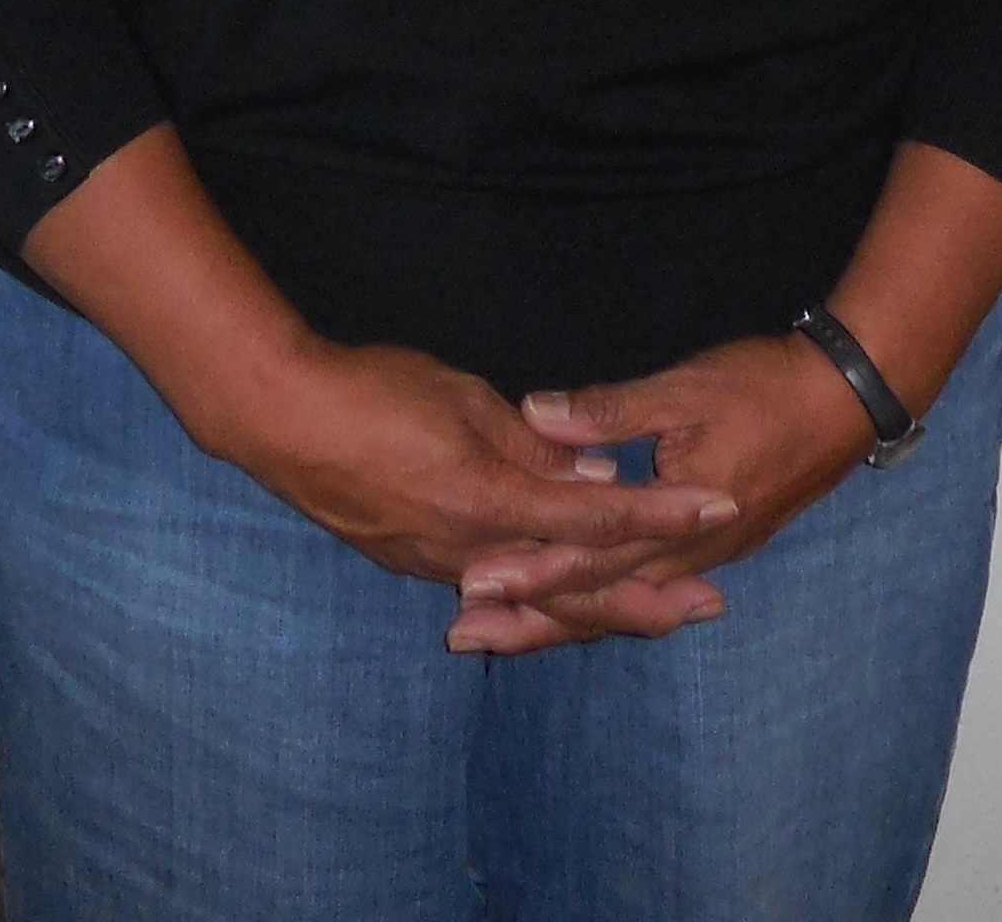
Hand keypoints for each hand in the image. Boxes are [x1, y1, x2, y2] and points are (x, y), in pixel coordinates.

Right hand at [196, 336, 740, 654]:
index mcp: (491, 502)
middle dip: (647, 598)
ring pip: (536, 598)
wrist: (281, 419)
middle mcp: (473, 551)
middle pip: (576, 588)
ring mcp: (440, 566)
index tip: (720, 505)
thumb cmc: (374, 391)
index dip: (664, 512)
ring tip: (656, 609)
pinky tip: (564, 599)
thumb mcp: (466, 401)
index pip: (598, 517)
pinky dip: (541, 598)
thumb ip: (536, 449)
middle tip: (709, 606)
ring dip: (599, 606)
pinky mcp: (415, 563)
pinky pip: (495, 588)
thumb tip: (597, 481)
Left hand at [470, 333, 877, 650]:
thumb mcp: (683, 391)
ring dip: (559, 616)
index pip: (590, 558)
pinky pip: (644, 588)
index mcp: (676, 522)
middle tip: (463, 634)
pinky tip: (571, 599)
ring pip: (620, 602)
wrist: (845, 402)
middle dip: (531, 620)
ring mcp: (704, 558)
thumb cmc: (764, 389)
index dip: (530, 571)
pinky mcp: (713, 548)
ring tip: (497, 629)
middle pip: (599, 601)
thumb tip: (536, 414)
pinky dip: (599, 598)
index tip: (473, 582)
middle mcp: (688, 557)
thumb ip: (609, 412)